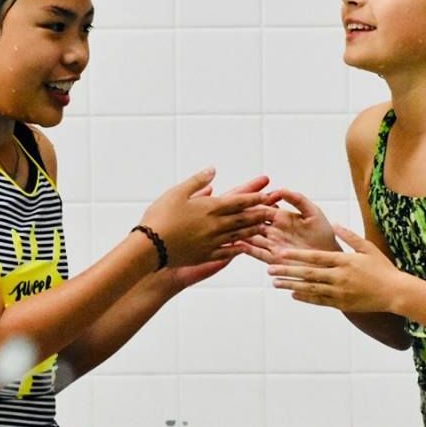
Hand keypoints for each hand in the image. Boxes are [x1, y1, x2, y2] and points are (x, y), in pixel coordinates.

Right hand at [140, 169, 274, 267]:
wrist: (150, 247)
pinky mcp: (206, 255)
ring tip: (266, 226)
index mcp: (210, 208)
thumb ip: (197, 181)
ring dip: (254, 229)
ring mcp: (212, 242)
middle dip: (261, 212)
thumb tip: (213, 171)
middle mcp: (216, 225)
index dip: (255, 196)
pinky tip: (244, 248)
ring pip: (239, 234)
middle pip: (244, 217)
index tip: (268, 193)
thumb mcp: (177, 192)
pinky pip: (227, 252)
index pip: (239, 200)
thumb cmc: (159, 217)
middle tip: (276, 210)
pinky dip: (238, 248)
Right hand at [237, 188, 338, 264]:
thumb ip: (298, 200)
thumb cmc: (324, 234)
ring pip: (251, 237)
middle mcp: (274, 230)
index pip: (262, 208)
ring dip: (240, 233)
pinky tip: (239, 244)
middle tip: (231, 213)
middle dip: (242, 218)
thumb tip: (280, 189)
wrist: (328, 258)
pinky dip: (246, 249)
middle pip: (252, 222)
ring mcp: (271, 244)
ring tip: (229, 229)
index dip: (253, 204)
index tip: (244, 199)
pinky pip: (256, 253)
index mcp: (281, 217)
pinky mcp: (272, 258)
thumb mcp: (313, 213)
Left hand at [267, 224, 403, 312]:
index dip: (296, 255)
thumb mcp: (368, 248)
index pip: (315, 257)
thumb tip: (335, 224)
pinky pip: (319, 301)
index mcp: (344, 261)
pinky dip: (305, 297)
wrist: (395, 293)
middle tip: (270, 269)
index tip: (281, 253)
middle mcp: (339, 277)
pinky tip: (293, 294)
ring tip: (275, 282)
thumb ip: (350, 236)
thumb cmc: (383, 268)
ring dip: (291, 285)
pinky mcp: (342, 304)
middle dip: (287, 271)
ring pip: (310, 289)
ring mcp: (340, 292)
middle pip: (308, 274)